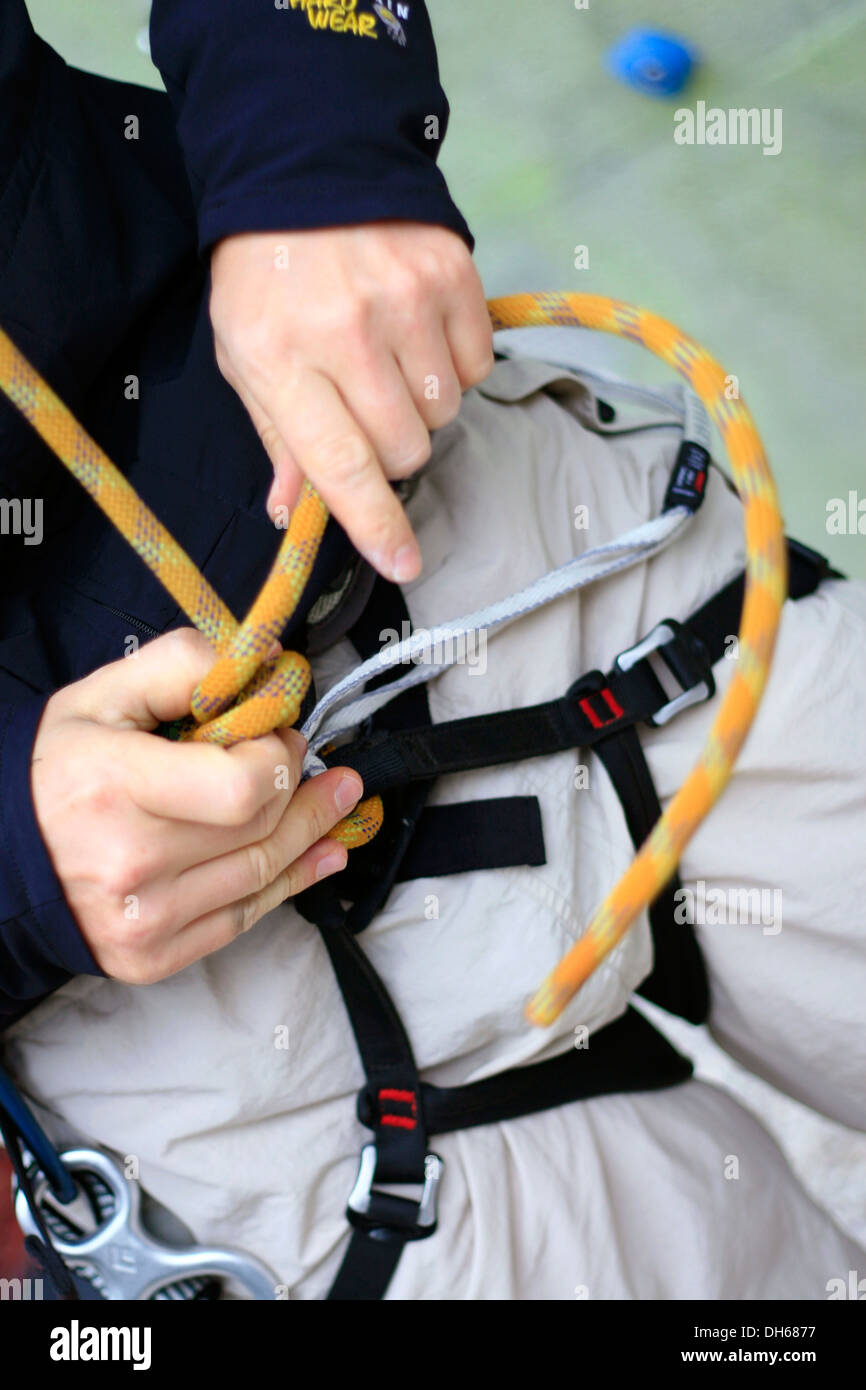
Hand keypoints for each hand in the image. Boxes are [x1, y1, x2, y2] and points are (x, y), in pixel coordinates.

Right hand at [31, 630, 362, 984]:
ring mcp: (143, 919)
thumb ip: (183, 666)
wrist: (1, 855)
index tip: (277, 735)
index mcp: (118, 787)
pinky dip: (289, 884)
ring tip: (338, 801)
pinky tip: (320, 856)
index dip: (277, 757)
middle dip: (305, 790)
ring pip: (263, 874)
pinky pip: (243, 918)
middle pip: (262, 829)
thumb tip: (266, 666)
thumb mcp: (104, 696)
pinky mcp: (151, 956)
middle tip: (322, 764)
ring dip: (314, 835)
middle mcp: (132, 862)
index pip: (243, 786)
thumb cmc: (57, 770)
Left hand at [209, 221, 493, 581]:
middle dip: (390, 448)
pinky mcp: (452, 274)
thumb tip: (293, 512)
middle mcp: (348, 332)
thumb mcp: (245, 357)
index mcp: (283, 359)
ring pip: (444, 411)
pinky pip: (475, 364)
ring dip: (420, 405)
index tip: (403, 564)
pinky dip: (450, 363)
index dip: (376, 524)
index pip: (340, 465)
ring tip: (388, 359)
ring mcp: (406, 299)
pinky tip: (415, 331)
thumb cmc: (266, 278)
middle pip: (405, 448)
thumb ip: (277, 437)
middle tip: (363, 407)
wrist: (305, 166)